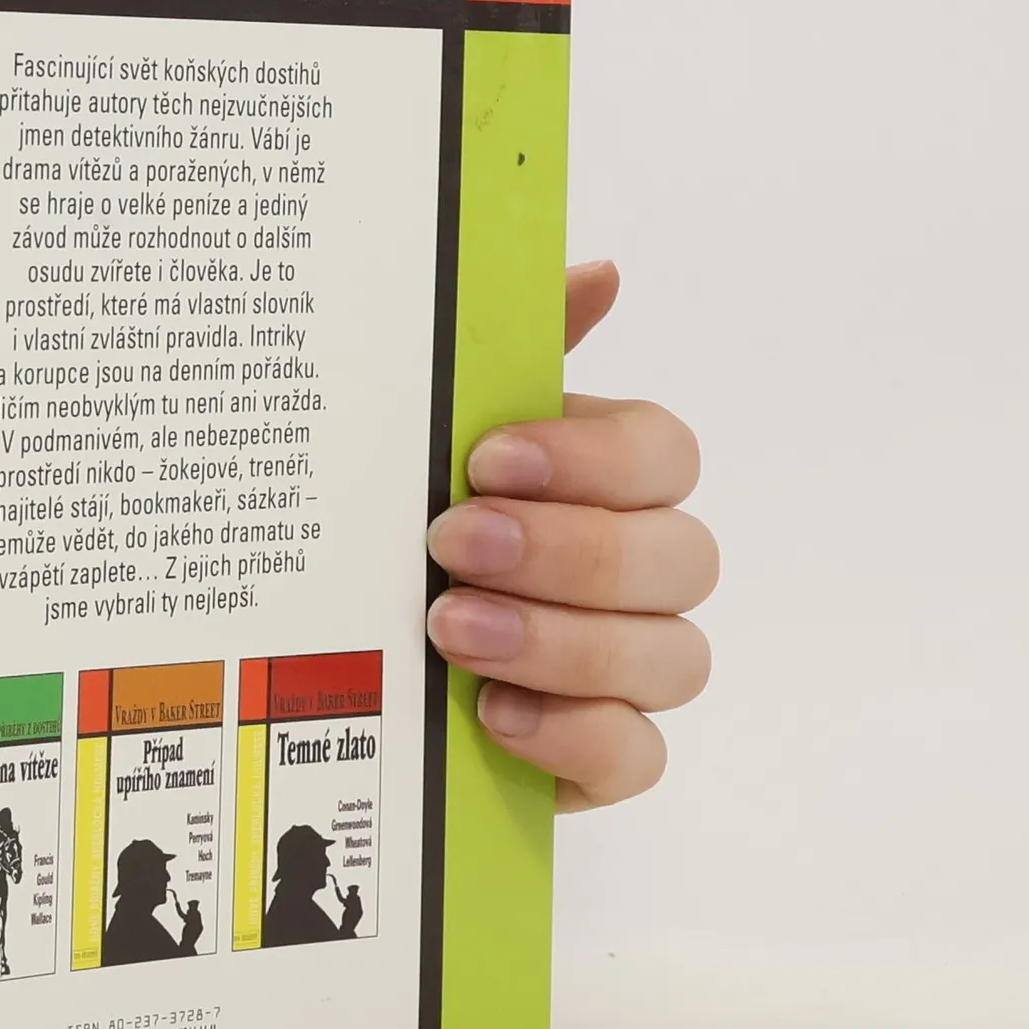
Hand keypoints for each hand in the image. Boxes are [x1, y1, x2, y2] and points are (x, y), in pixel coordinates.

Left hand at [425, 261, 715, 811]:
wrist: (348, 654)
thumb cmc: (409, 519)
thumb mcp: (433, 431)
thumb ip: (509, 352)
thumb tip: (599, 272)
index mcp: (610, 479)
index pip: (664, 455)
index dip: (592, 459)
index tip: (487, 460)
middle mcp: (643, 572)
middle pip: (681, 557)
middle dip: (567, 551)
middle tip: (452, 545)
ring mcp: (632, 669)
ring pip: (672, 658)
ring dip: (562, 642)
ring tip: (451, 629)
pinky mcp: (604, 755)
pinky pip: (639, 756)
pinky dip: (575, 737)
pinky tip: (494, 715)